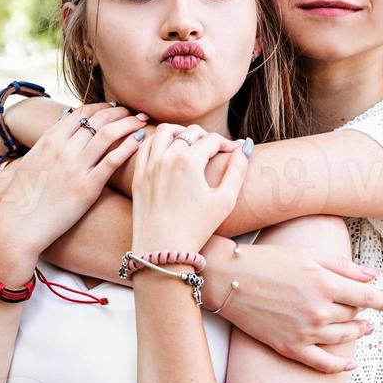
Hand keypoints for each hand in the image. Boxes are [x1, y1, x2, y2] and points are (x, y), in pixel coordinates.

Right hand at [0, 99, 138, 218]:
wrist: (17, 226)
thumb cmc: (21, 200)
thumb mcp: (28, 164)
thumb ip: (44, 150)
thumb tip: (52, 141)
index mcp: (49, 140)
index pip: (80, 113)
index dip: (101, 107)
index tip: (114, 108)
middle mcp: (63, 149)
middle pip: (98, 119)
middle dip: (120, 112)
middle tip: (134, 112)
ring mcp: (75, 167)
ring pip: (108, 134)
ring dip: (129, 123)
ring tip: (142, 121)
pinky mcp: (87, 187)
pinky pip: (113, 160)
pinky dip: (129, 147)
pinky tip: (141, 141)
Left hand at [131, 124, 248, 251]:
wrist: (162, 250)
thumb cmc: (196, 228)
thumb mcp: (225, 201)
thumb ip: (237, 171)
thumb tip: (244, 148)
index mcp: (189, 162)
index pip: (212, 140)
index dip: (226, 143)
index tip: (233, 152)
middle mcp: (166, 158)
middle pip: (190, 132)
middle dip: (206, 136)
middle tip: (215, 149)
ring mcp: (149, 166)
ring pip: (164, 132)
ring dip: (180, 132)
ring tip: (190, 142)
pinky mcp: (138, 176)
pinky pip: (145, 146)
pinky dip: (157, 141)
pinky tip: (167, 149)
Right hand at [205, 239, 382, 372]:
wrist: (229, 280)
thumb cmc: (267, 261)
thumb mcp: (308, 255)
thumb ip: (342, 266)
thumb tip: (372, 275)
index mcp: (324, 284)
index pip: (366, 296)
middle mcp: (318, 311)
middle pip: (353, 315)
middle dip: (363, 311)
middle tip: (368, 309)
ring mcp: (304, 332)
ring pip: (343, 338)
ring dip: (357, 333)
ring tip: (364, 329)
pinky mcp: (290, 347)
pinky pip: (322, 363)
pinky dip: (340, 366)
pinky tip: (350, 364)